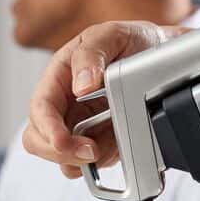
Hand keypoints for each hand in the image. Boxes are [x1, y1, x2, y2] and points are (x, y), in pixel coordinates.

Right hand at [21, 21, 185, 177]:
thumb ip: (92, 54)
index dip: (48, 129)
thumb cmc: (130, 42)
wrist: (159, 54)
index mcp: (59, 77)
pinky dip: (101, 163)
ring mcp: (80, 126)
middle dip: (61, 152)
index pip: (40, 109)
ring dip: (82, 162)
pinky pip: (90, 165)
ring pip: (63, 157)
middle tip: (91, 152)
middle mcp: (65, 104)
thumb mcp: (111, 35)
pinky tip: (116, 147)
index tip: (63, 143)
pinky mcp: (98, 142)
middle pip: (40, 140)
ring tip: (106, 148)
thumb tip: (81, 85)